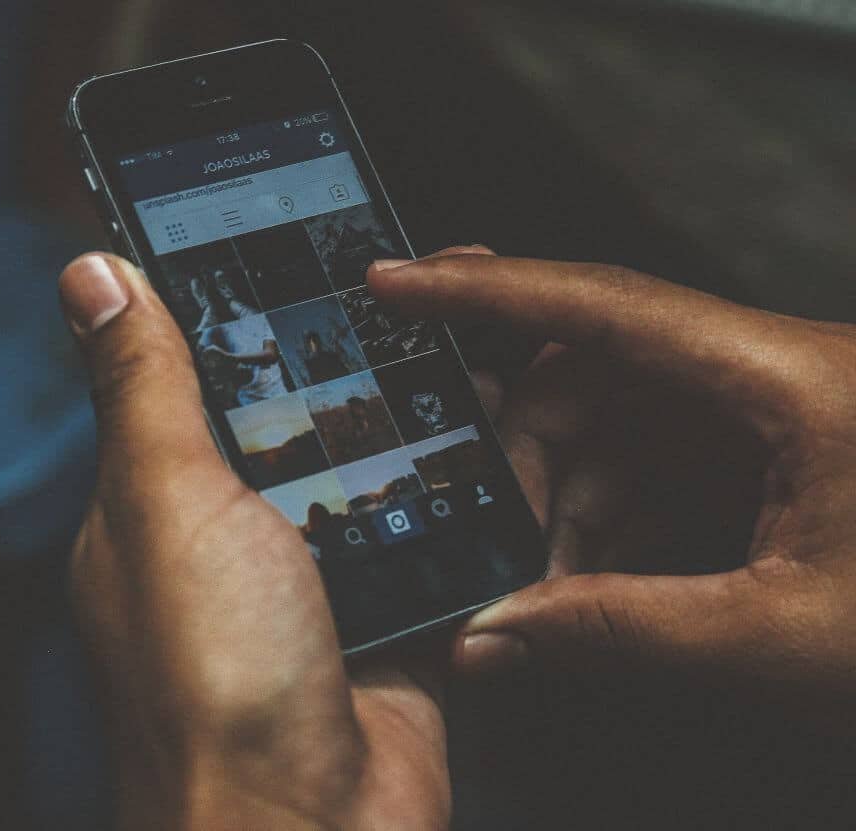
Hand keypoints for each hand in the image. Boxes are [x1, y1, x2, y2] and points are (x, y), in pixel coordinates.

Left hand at [58, 253, 449, 830]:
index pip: (199, 370)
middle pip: (304, 410)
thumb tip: (92, 277)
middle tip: (425, 285)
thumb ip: (146, 389)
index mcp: (159, 499)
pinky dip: (475, 487)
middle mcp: (236, 533)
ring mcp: (318, 575)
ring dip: (427, 412)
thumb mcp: (168, 502)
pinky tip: (511, 433)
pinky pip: (440, 529)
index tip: (302, 237)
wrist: (309, 828)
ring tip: (485, 342)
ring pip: (381, 463)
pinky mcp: (394, 613)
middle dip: (362, 349)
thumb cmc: (212, 686)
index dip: (248, 304)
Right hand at [369, 248, 855, 701]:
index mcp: (793, 381)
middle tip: (467, 511)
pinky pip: (665, 458)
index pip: (605, 306)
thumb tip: (497, 634)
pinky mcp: (783, 452)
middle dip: (522, 442)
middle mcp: (781, 374)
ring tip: (536, 571)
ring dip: (566, 492)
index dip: (486, 294)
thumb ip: (621, 632)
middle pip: (601, 369)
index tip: (397, 281)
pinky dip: (613, 513)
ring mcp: (781, 412)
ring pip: (626, 420)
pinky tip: (588, 573)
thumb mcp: (783, 636)